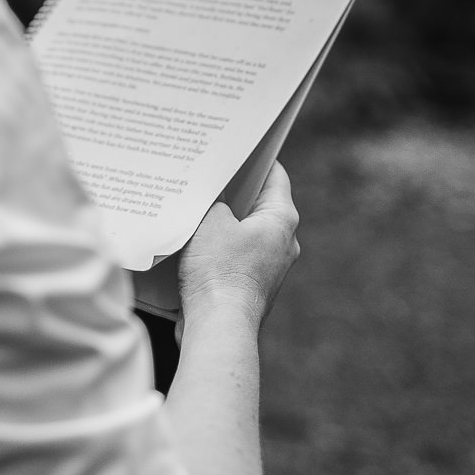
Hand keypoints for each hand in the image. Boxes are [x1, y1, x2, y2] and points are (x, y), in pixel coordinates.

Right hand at [178, 162, 300, 332]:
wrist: (219, 327)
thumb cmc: (219, 272)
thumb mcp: (211, 221)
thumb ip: (213, 201)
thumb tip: (213, 195)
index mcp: (281, 219)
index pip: (274, 175)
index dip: (255, 158)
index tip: (236, 147)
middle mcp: (283, 242)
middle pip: (258, 204)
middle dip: (232, 191)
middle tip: (207, 175)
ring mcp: (269, 267)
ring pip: (244, 232)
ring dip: (221, 223)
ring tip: (194, 208)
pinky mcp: (251, 286)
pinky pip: (235, 256)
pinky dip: (217, 248)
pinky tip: (192, 243)